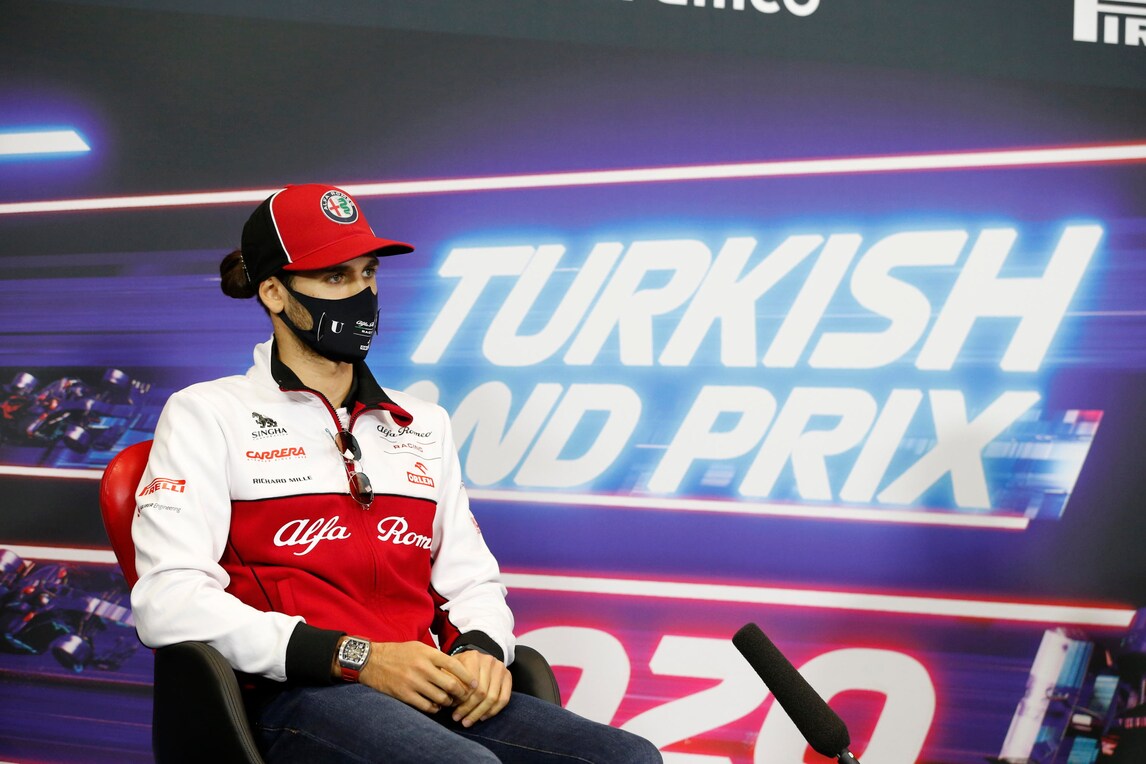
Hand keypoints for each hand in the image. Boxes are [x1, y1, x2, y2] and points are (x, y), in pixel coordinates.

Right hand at [358, 641, 476, 713]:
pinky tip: (435, 705)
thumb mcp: (418, 647)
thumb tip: (457, 669)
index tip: (475, 684)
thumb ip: (436, 657)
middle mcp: (422, 667)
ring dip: (448, 702)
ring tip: (448, 701)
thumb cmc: (398, 653)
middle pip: (450, 684)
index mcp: (427, 653)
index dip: (467, 676)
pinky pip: (426, 706)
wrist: (372, 661)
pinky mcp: (404, 694)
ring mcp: (413, 682)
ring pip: (440, 698)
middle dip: (460, 693)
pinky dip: (434, 708)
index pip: (454, 665)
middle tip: (463, 696)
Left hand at [449, 649, 511, 726]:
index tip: (452, 712)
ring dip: (480, 713)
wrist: (476, 658)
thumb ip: (448, 681)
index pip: (470, 684)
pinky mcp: (508, 676)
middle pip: (482, 692)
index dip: (462, 701)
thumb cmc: (460, 667)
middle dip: (469, 709)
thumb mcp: (450, 669)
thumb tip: (445, 700)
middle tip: (459, 720)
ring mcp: (500, 668)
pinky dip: (493, 711)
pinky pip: (504, 698)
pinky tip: (482, 717)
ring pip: (493, 697)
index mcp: (473, 657)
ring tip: (468, 722)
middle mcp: (489, 660)